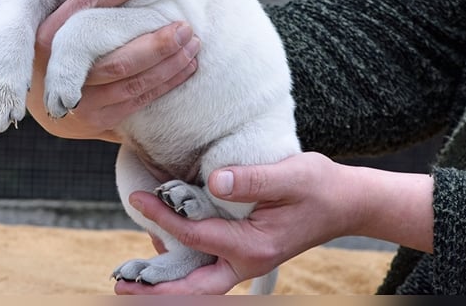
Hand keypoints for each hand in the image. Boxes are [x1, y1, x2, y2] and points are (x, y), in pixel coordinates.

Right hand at [14, 0, 200, 141]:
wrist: (51, 100)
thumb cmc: (55, 37)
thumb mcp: (41, 2)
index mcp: (41, 36)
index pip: (82, 9)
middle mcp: (54, 72)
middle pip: (111, 55)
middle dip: (154, 40)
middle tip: (186, 23)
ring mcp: (76, 101)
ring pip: (130, 80)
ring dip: (167, 61)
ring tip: (193, 39)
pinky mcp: (97, 120)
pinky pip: (138, 100)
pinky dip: (167, 82)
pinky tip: (188, 64)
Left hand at [115, 152, 433, 294]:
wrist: (345, 202)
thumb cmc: (318, 187)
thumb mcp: (291, 176)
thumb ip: (252, 179)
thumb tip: (214, 181)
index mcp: (254, 246)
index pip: (198, 236)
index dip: (165, 218)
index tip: (139, 199)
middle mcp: (246, 262)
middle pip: (194, 287)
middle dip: (157, 289)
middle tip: (121, 285)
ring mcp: (244, 262)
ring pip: (198, 283)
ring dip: (166, 281)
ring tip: (131, 279)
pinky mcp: (243, 253)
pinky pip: (207, 268)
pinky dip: (182, 266)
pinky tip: (162, 252)